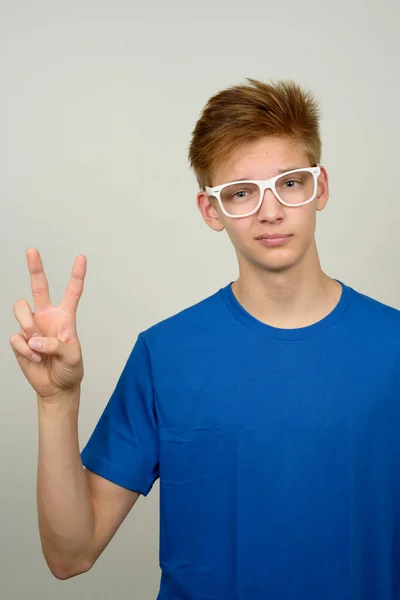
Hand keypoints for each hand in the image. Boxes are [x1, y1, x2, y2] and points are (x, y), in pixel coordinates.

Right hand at [10, 248, 86, 400]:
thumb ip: (57, 345)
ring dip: (28, 325)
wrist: (56, 387)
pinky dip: (25, 350)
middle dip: (35, 268)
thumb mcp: (73, 357)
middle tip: (32, 250)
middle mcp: (47, 317)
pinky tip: (34, 358)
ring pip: (21, 309)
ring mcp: (32, 327)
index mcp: (65, 317)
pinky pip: (16, 337)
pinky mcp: (20, 340)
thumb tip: (34, 339)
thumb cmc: (70, 369)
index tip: (81, 258)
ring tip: (37, 345)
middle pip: (39, 287)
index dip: (77, 275)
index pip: (72, 292)